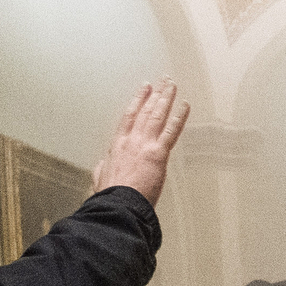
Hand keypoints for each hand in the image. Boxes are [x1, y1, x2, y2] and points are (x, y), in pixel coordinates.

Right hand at [90, 80, 191, 205]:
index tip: (143, 90)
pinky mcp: (158, 154)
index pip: (128, 117)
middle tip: (162, 81)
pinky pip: (171, 131)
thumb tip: (102, 167)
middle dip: (155, 94)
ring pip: (157, 115)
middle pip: (144, 111)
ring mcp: (144, 145)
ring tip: (172, 85)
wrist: (117, 204)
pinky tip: (185, 106)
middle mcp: (131, 140)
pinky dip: (179, 117)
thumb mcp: (100, 179)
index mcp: (117, 146)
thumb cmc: (110, 196)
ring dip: (166, 98)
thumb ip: (103, 170)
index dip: (137, 101)